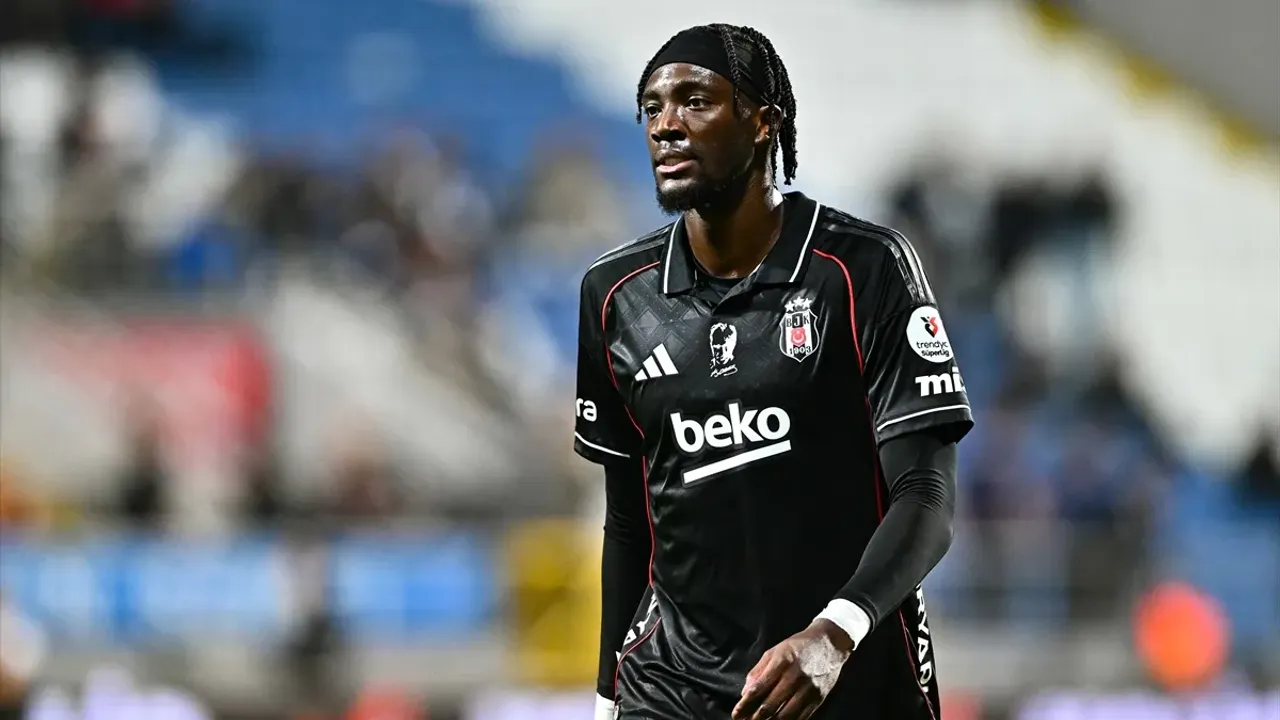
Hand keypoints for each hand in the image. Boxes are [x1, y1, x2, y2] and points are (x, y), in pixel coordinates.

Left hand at [731, 619, 852, 719]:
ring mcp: (808, 689)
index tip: (736, 713)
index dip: (745, 704)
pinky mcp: (818, 698)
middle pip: (770, 705)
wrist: (829, 643)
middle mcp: (795, 676)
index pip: (759, 688)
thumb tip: (745, 693)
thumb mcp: (775, 651)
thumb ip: (758, 671)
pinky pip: (801, 717)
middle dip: (754, 718)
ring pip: (785, 715)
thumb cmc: (798, 646)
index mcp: (782, 662)